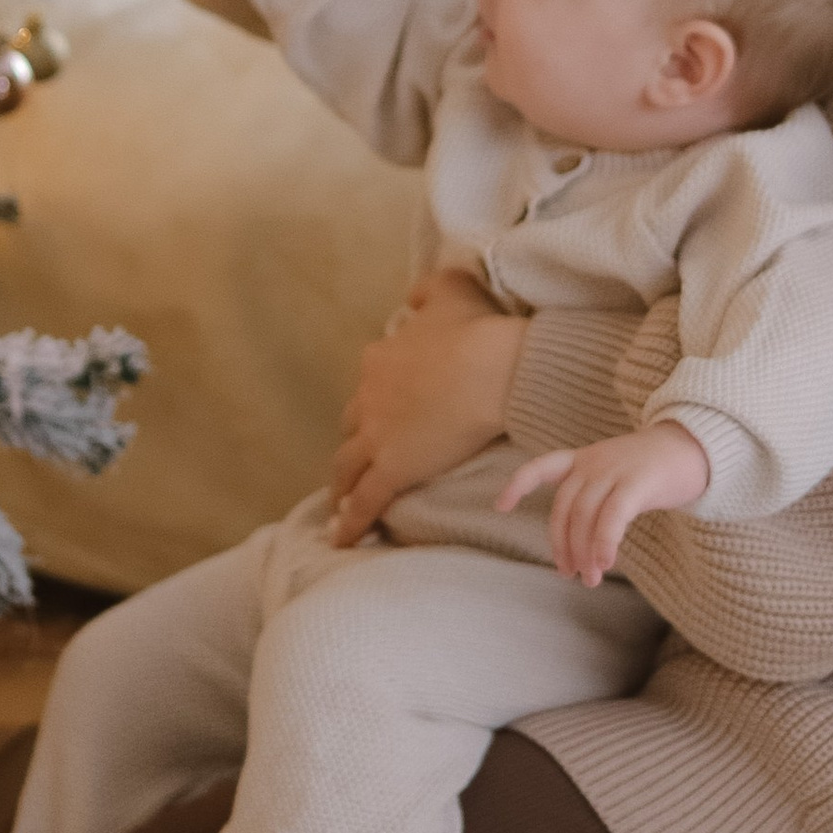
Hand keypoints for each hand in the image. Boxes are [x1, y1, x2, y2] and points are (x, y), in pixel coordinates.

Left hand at [329, 272, 525, 543]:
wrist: (493, 369)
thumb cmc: (477, 330)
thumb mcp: (450, 291)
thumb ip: (427, 290)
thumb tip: (411, 296)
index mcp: (381, 359)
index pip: (369, 385)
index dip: (374, 402)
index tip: (379, 414)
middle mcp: (369, 398)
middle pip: (351, 426)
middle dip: (354, 442)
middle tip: (357, 460)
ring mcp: (377, 436)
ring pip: (346, 467)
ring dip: (341, 485)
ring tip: (339, 503)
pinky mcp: (391, 469)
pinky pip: (364, 502)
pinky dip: (350, 523)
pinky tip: (341, 541)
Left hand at [498, 420, 710, 586]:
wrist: (698, 447)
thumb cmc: (656, 469)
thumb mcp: (618, 473)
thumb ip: (597, 497)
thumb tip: (582, 545)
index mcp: (586, 458)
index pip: (542, 467)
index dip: (518, 484)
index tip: (501, 506)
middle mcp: (595, 462)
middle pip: (565, 508)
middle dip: (562, 544)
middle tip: (569, 573)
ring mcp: (615, 470)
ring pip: (585, 516)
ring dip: (585, 552)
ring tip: (590, 578)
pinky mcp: (638, 482)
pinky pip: (613, 517)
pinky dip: (605, 542)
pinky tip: (607, 563)